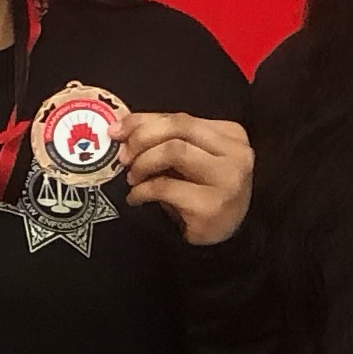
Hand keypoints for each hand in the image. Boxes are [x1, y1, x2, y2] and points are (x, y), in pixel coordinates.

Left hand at [125, 111, 252, 246]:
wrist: (223, 235)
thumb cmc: (202, 192)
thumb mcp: (190, 159)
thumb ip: (165, 139)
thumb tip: (121, 128)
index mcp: (230, 134)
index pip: (180, 118)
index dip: (143, 121)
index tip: (116, 131)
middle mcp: (235, 153)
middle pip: (178, 128)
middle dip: (142, 138)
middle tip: (123, 156)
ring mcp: (227, 179)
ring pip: (174, 151)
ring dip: (143, 163)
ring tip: (133, 178)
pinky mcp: (212, 205)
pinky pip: (166, 187)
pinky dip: (142, 190)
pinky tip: (136, 198)